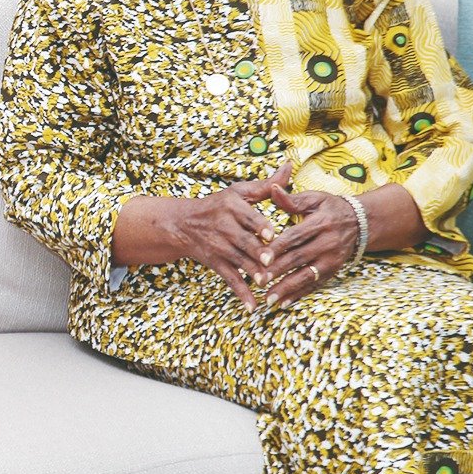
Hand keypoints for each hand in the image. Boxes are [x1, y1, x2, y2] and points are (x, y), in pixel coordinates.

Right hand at [161, 162, 291, 310]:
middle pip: (243, 241)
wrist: (182, 224)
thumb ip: (267, 185)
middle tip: (270, 260)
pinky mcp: (216, 264)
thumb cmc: (218, 205)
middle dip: (256, 252)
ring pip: (238, 261)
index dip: (259, 226)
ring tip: (266, 282)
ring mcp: (219, 247)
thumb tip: (290, 167)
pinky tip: (253, 306)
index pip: (248, 217)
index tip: (271, 234)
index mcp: (231, 207)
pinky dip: (241, 294)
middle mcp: (223, 227)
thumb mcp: (239, 192)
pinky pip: (230, 279)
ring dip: (252, 273)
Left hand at [257, 185, 359, 310]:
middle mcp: (328, 243)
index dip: (278, 248)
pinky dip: (299, 295)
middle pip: (299, 259)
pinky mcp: (333, 271)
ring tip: (268, 299)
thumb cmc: (330, 208)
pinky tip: (283, 303)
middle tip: (258, 280)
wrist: (360, 222)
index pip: (295, 237)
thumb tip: (272, 188)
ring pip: (306, 276)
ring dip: (287, 289)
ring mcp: (332, 260)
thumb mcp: (314, 198)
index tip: (261, 257)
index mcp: (320, 223)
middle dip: (278, 271)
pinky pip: (314, 285)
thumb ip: (292, 199)